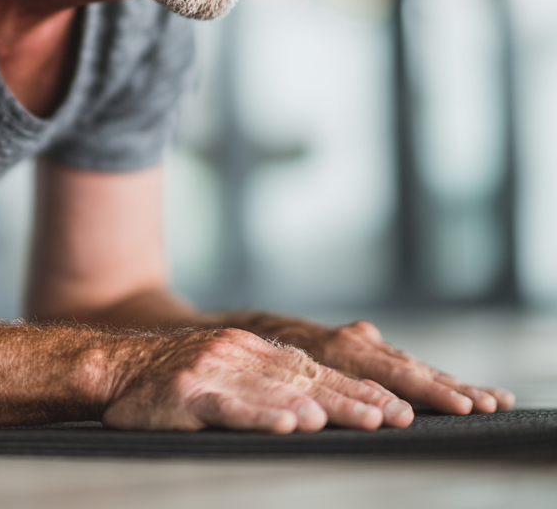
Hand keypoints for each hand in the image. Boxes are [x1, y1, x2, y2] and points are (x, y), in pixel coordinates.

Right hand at [102, 327, 414, 431]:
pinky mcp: (190, 394)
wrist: (111, 370)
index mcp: (252, 349)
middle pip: (309, 378)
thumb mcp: (224, 369)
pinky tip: (292, 426)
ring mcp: (215, 371)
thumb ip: (266, 378)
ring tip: (363, 422)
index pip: (317, 369)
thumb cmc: (171, 381)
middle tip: (399, 418)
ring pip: (279, 391)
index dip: (360, 388)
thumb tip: (319, 398)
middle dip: (358, 399)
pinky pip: (233, 407)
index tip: (401, 408)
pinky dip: (265, 416)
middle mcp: (239, 354)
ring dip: (325, 407)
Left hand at [255, 318, 515, 415]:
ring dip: (448, 382)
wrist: (246, 330)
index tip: (460, 406)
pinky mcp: (363, 345)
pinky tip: (457, 390)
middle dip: (451, 387)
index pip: (393, 374)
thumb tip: (376, 407)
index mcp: (339, 348)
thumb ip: (328, 387)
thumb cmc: (261, 359)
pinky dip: (429, 376)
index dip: (428, 392)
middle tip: (488, 404)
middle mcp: (355, 340)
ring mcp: (361, 340)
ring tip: (489, 399)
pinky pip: (400, 363)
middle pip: (410, 368)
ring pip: (410, 364)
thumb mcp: (286, 375)